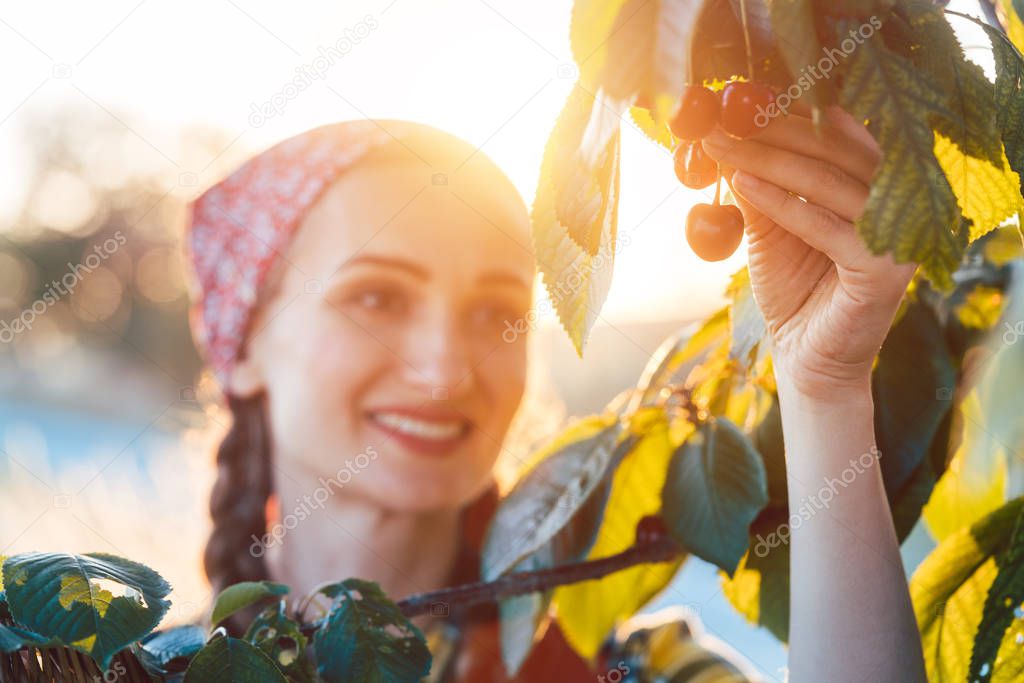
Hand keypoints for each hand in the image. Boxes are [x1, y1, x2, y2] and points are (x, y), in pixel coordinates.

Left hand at [700, 105, 914, 398]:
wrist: (804, 356)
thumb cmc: (792, 289)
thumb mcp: (771, 229)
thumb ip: (762, 185)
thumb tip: (731, 133)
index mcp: (879, 187)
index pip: (837, 136)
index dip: (789, 116)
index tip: (738, 101)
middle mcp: (898, 204)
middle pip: (834, 152)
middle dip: (773, 133)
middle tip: (721, 120)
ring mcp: (898, 236)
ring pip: (828, 184)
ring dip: (770, 162)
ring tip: (722, 147)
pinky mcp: (884, 269)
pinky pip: (827, 227)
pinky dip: (782, 204)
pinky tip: (742, 186)